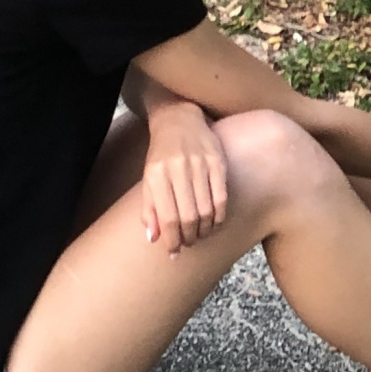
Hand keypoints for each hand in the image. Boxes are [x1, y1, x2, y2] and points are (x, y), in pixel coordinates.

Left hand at [143, 102, 227, 253]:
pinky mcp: (218, 162)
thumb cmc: (161, 154)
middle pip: (189, 216)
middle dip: (189, 237)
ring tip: (200, 235)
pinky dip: (219, 216)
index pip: (167, 217)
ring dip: (204, 230)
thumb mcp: (148, 179)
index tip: (174, 251)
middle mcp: (179, 169)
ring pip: (206, 210)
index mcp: (157, 175)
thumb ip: (149, 208)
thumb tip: (154, 239)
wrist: (179, 120)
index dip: (172, 239)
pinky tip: (214, 223)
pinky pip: (222, 197)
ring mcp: (200, 165)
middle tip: (188, 244)